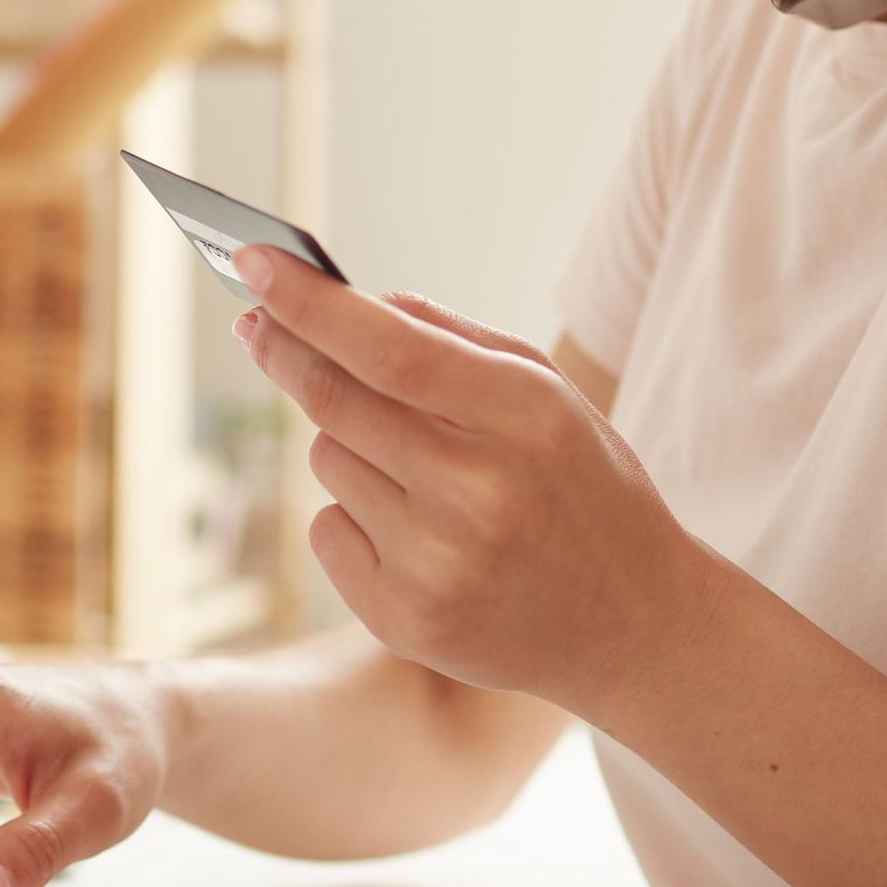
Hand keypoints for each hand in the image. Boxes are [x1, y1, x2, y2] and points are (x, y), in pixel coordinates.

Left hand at [233, 245, 704, 711]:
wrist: (632, 625)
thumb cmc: (582, 489)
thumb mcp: (551, 398)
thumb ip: (453, 338)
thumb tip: (351, 301)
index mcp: (526, 418)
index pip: (391, 349)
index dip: (312, 304)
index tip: (254, 261)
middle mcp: (477, 493)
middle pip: (334, 400)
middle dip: (285, 350)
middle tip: (258, 322)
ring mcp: (436, 564)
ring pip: (327, 458)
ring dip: (347, 442)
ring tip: (419, 470)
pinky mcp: (402, 619)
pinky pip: (325, 528)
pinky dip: (352, 514)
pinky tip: (418, 533)